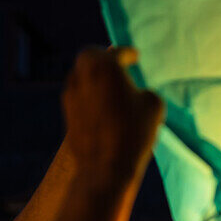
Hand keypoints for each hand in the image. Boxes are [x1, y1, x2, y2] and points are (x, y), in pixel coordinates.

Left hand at [62, 47, 164, 186]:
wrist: (106, 168)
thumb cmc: (134, 132)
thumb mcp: (154, 104)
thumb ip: (144, 90)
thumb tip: (136, 94)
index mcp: (103, 64)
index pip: (117, 53)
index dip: (128, 54)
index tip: (135, 56)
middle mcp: (81, 74)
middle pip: (91, 58)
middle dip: (104, 60)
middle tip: (117, 64)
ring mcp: (70, 95)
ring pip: (82, 77)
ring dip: (95, 79)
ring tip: (112, 89)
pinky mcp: (66, 114)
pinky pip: (80, 97)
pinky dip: (90, 97)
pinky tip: (104, 109)